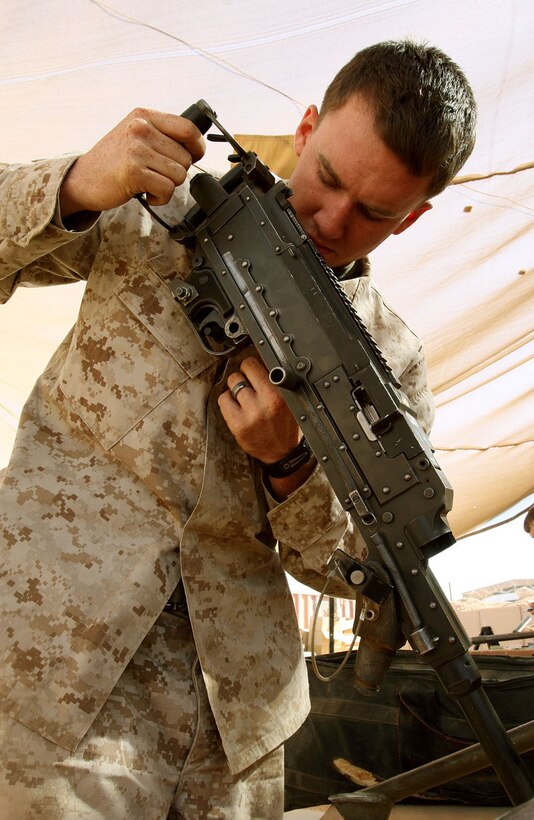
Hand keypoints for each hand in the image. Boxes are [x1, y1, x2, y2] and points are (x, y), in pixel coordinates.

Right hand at [59, 107, 205, 216]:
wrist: (83, 179)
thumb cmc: (113, 161)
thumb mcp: (135, 136)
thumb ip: (161, 135)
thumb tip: (196, 146)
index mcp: (144, 116)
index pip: (188, 127)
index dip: (197, 147)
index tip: (194, 156)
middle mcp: (140, 128)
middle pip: (186, 157)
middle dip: (177, 172)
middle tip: (157, 174)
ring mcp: (136, 149)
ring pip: (179, 174)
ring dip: (168, 186)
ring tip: (150, 183)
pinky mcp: (134, 171)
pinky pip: (167, 189)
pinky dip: (161, 198)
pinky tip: (148, 194)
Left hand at [218, 356, 315, 497]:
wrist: (281, 453)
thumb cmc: (285, 425)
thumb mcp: (289, 401)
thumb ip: (276, 382)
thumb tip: (258, 360)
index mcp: (280, 394)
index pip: (258, 364)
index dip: (255, 366)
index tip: (254, 369)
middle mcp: (266, 403)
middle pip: (243, 369)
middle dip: (245, 373)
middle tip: (249, 383)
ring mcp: (250, 414)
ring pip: (232, 382)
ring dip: (235, 387)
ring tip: (244, 396)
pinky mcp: (237, 424)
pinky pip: (223, 400)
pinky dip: (227, 400)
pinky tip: (237, 406)